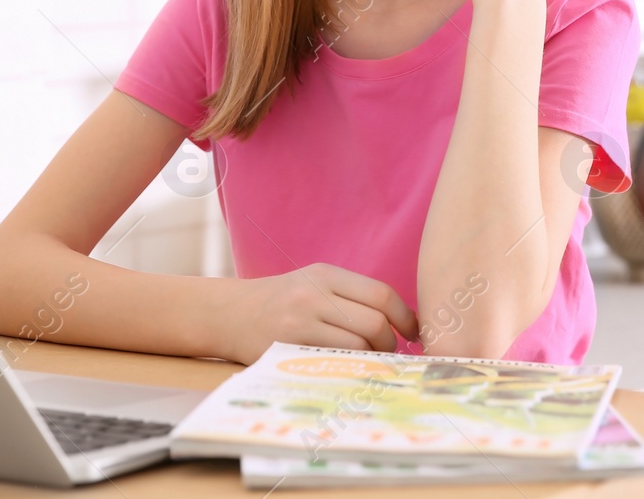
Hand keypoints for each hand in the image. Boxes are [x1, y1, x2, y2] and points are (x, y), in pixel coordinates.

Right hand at [221, 263, 419, 364]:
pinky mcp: (288, 346)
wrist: (229, 313)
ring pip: (357, 345)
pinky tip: (348, 369)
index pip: (381, 294)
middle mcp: (315, 293)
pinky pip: (333, 361)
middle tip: (387, 353)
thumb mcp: (314, 283)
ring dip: (371, 359)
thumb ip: (351, 297)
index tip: (414, 333)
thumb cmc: (281, 302)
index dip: (406, 317)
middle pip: (374, 322)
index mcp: (327, 274)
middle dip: (389, 343)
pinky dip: (349, 368)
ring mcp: (301, 321)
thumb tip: (401, 324)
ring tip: (367, 362)